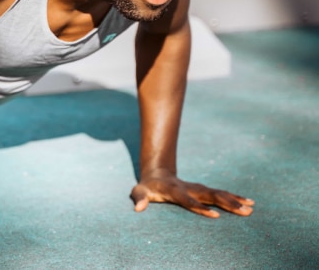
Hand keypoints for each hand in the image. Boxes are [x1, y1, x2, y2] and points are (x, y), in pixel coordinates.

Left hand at [131, 171, 254, 217]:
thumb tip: (139, 208)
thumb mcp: (139, 191)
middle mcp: (189, 188)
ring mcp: (197, 188)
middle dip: (227, 204)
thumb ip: (139, 199)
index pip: (188, 200)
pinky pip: (220, 194)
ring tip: (251, 208)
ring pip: (218, 194)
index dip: (200, 207)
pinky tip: (249, 203)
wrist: (156, 174)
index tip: (215, 215)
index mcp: (174, 190)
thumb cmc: (147, 187)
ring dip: (234, 201)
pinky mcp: (203, 190)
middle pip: (209, 196)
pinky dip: (234, 197)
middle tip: (244, 211)